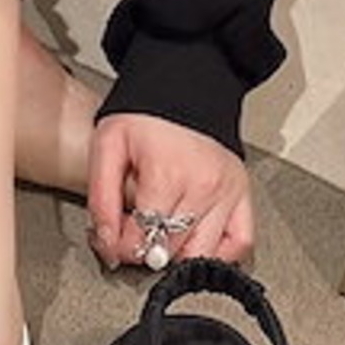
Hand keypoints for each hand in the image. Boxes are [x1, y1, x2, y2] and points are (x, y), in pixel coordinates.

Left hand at [86, 114, 253, 269]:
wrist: (184, 88)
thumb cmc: (144, 118)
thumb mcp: (107, 148)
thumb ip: (101, 200)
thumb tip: (106, 242)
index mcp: (169, 175)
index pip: (142, 240)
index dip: (120, 248)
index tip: (112, 239)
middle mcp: (204, 187)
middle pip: (168, 251)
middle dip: (143, 250)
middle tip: (132, 231)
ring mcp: (228, 192)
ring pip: (200, 253)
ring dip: (174, 256)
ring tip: (159, 236)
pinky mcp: (242, 195)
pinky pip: (240, 243)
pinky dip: (218, 255)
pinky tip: (193, 246)